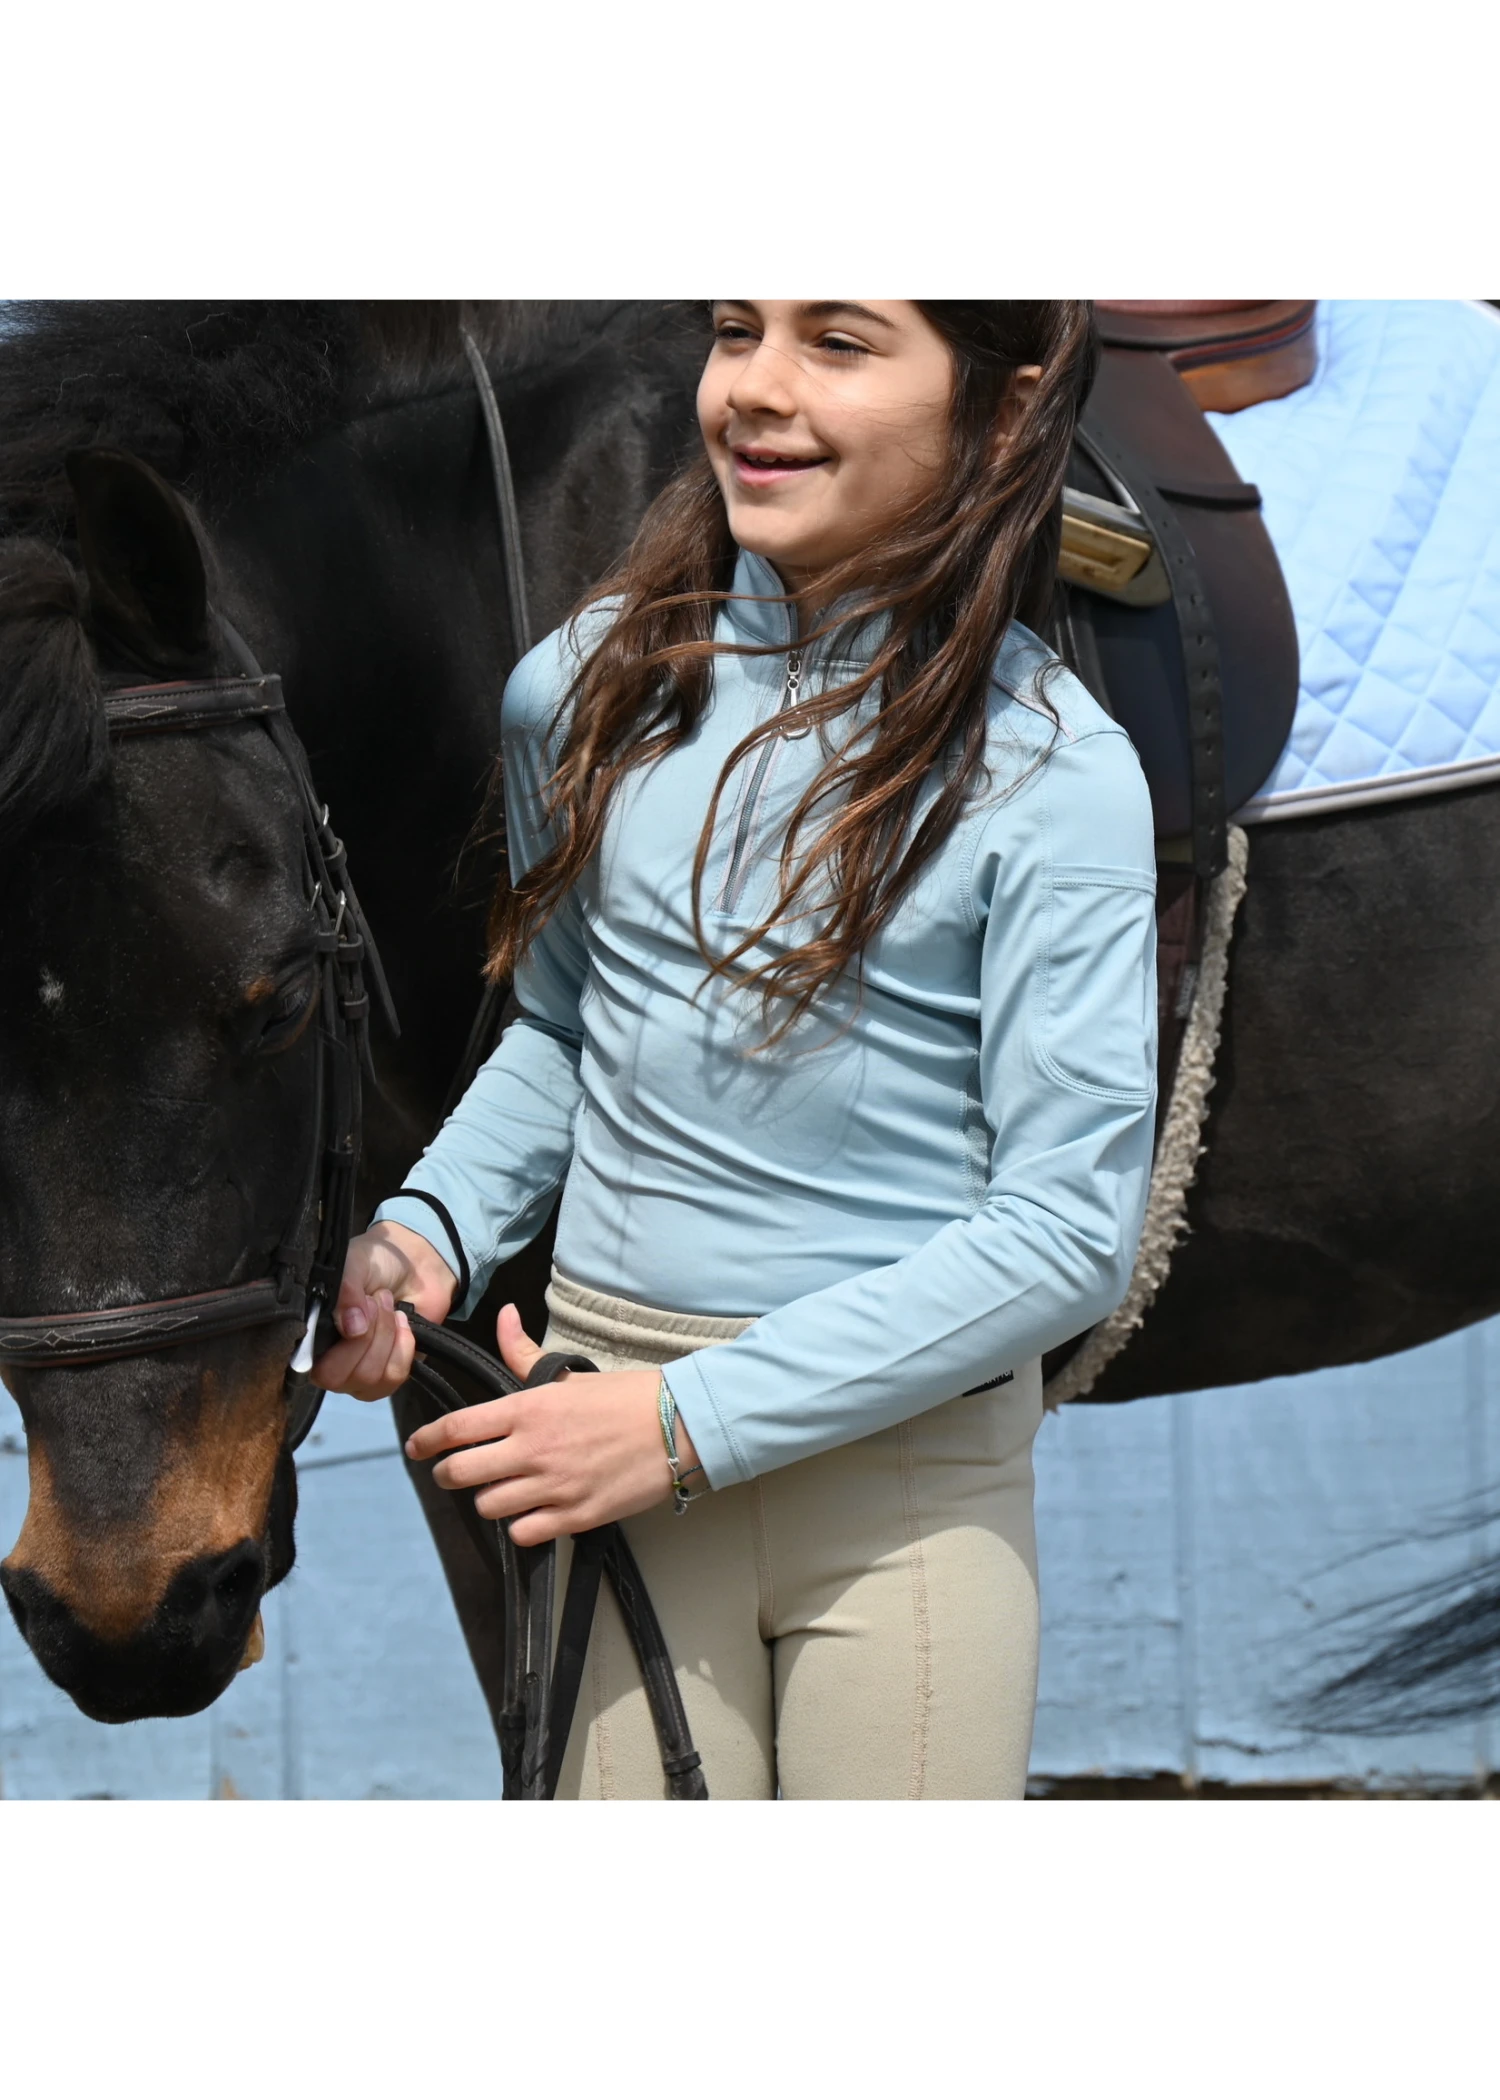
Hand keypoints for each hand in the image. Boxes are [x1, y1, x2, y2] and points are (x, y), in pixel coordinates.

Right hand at [309, 1221, 457, 1400]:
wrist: (414, 1265)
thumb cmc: (374, 1264)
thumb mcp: (354, 1264)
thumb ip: (346, 1291)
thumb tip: (353, 1329)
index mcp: (309, 1334)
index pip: (303, 1366)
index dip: (330, 1346)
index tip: (353, 1313)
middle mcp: (327, 1361)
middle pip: (336, 1378)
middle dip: (365, 1337)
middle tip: (376, 1302)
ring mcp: (357, 1374)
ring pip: (368, 1378)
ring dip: (385, 1337)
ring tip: (388, 1307)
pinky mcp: (388, 1377)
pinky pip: (393, 1377)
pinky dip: (403, 1346)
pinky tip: (402, 1322)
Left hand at [402, 1303, 701, 1546]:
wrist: (678, 1427)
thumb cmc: (625, 1397)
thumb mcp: (569, 1374)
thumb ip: (524, 1353)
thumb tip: (505, 1316)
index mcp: (527, 1408)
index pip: (457, 1428)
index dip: (427, 1441)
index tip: (416, 1448)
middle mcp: (533, 1448)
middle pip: (460, 1474)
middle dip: (449, 1474)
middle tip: (454, 1473)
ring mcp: (553, 1486)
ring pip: (488, 1506)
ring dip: (490, 1500)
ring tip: (504, 1490)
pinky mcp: (575, 1516)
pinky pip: (524, 1533)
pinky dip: (522, 1526)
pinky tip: (534, 1512)